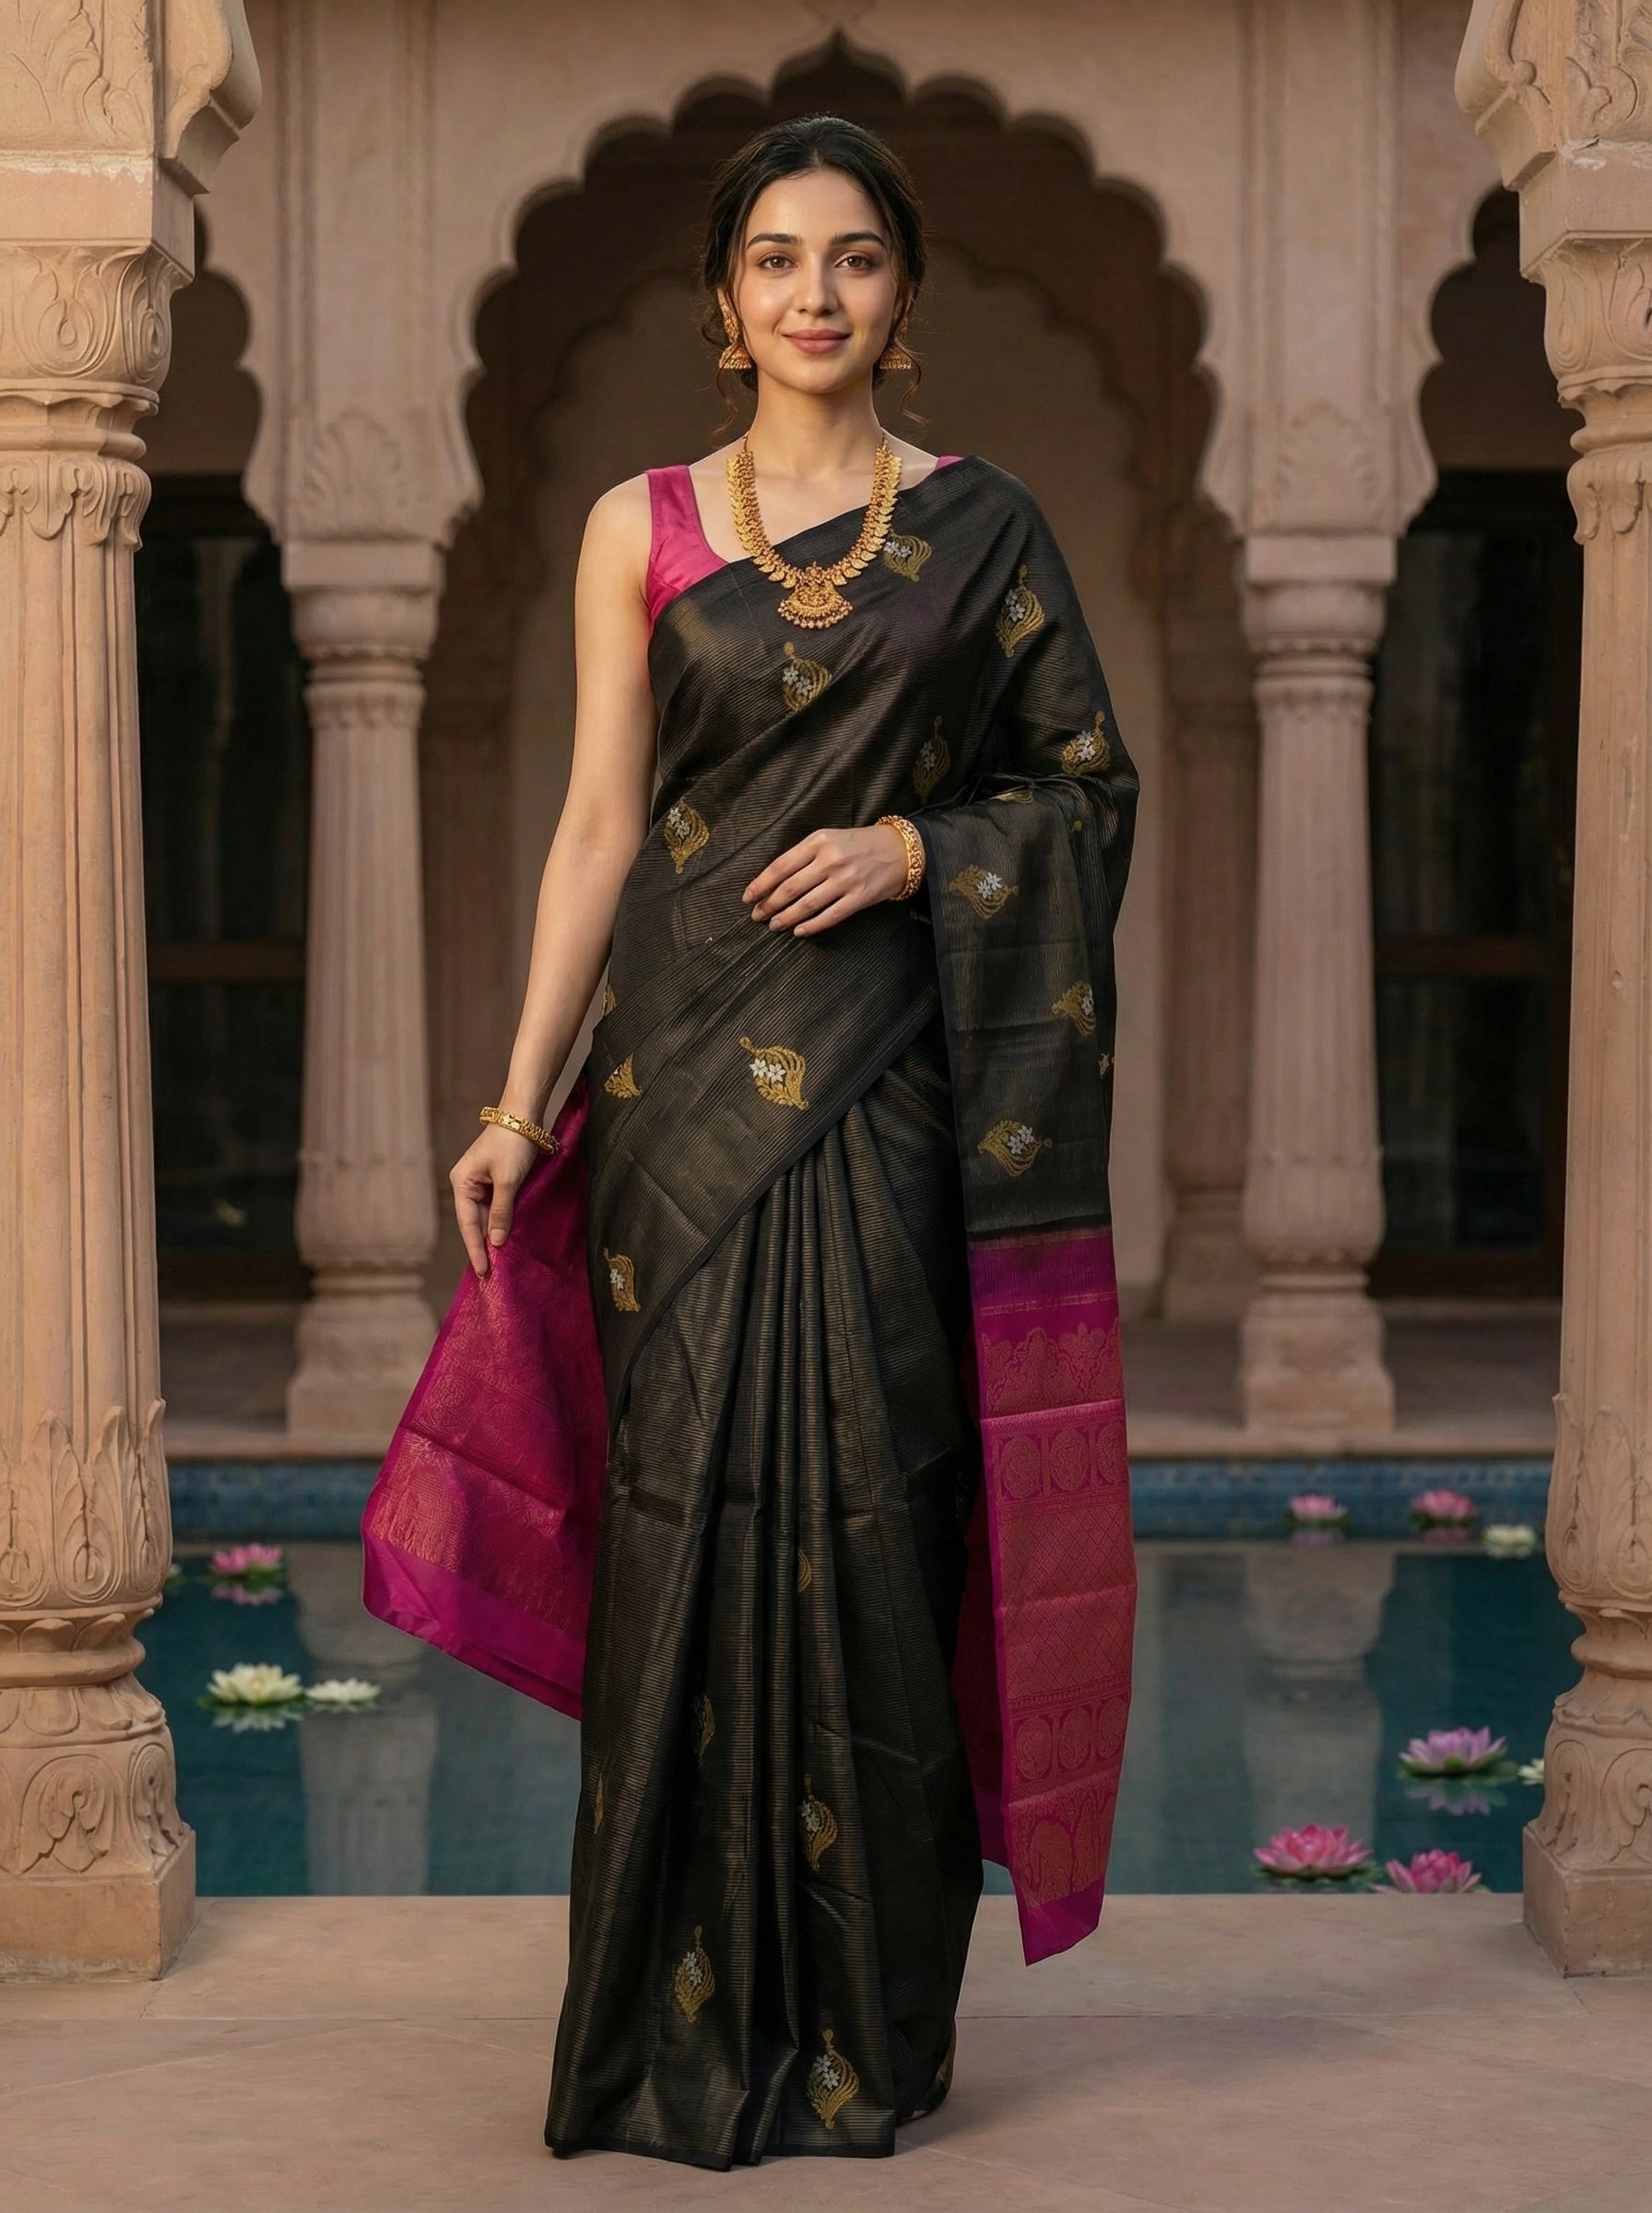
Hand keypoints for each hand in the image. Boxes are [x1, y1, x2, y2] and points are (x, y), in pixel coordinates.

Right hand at [450, 1123, 539, 1277]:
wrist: (524, 1114)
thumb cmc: (513, 1144)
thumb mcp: (508, 1181)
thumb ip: (502, 1212)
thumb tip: (496, 1242)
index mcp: (462, 1183)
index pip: (468, 1225)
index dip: (476, 1249)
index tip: (483, 1272)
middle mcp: (467, 1184)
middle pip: (475, 1222)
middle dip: (484, 1245)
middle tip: (492, 1274)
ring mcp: (481, 1181)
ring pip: (487, 1215)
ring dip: (494, 1234)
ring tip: (500, 1261)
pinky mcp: (495, 1178)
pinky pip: (496, 1206)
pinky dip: (502, 1220)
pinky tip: (508, 1237)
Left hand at [742, 824, 911, 935]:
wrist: (898, 851)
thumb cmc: (858, 845)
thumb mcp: (829, 839)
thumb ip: (803, 856)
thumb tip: (773, 882)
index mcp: (819, 841)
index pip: (781, 866)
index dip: (761, 884)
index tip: (748, 897)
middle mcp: (830, 860)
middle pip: (790, 888)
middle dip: (769, 905)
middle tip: (757, 916)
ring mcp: (845, 880)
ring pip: (806, 904)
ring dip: (786, 918)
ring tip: (773, 925)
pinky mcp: (859, 898)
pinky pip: (829, 916)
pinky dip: (811, 926)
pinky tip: (799, 931)